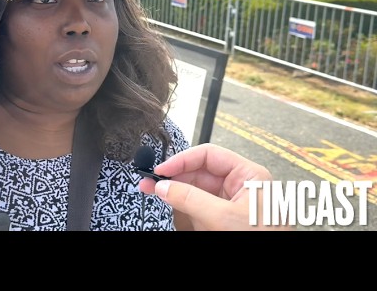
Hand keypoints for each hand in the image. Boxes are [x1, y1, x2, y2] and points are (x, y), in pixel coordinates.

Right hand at [139, 143, 290, 230]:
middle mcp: (240, 186)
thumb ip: (190, 199)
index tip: (162, 169)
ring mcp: (230, 203)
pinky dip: (181, 206)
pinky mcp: (222, 219)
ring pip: (195, 189)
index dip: (182, 160)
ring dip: (174, 191)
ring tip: (153, 192)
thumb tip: (165, 186)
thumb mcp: (223, 218)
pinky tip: (168, 204)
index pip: (209, 155)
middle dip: (174, 176)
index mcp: (249, 175)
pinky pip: (197, 206)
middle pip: (199, 172)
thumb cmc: (264, 240)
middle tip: (151, 182)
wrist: (272, 268)